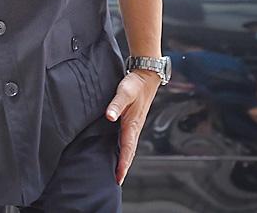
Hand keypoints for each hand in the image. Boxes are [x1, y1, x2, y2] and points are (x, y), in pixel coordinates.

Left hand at [106, 70, 160, 184]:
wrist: (147, 75)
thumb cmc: (135, 83)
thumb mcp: (124, 92)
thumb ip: (115, 104)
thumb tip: (109, 116)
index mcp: (133, 124)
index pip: (127, 148)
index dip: (122, 163)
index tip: (118, 177)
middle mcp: (135, 127)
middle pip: (129, 151)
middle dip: (124, 166)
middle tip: (117, 180)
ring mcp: (135, 124)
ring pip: (129, 146)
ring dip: (125, 159)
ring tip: (118, 171)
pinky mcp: (133, 120)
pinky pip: (129, 139)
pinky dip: (125, 149)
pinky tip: (118, 150)